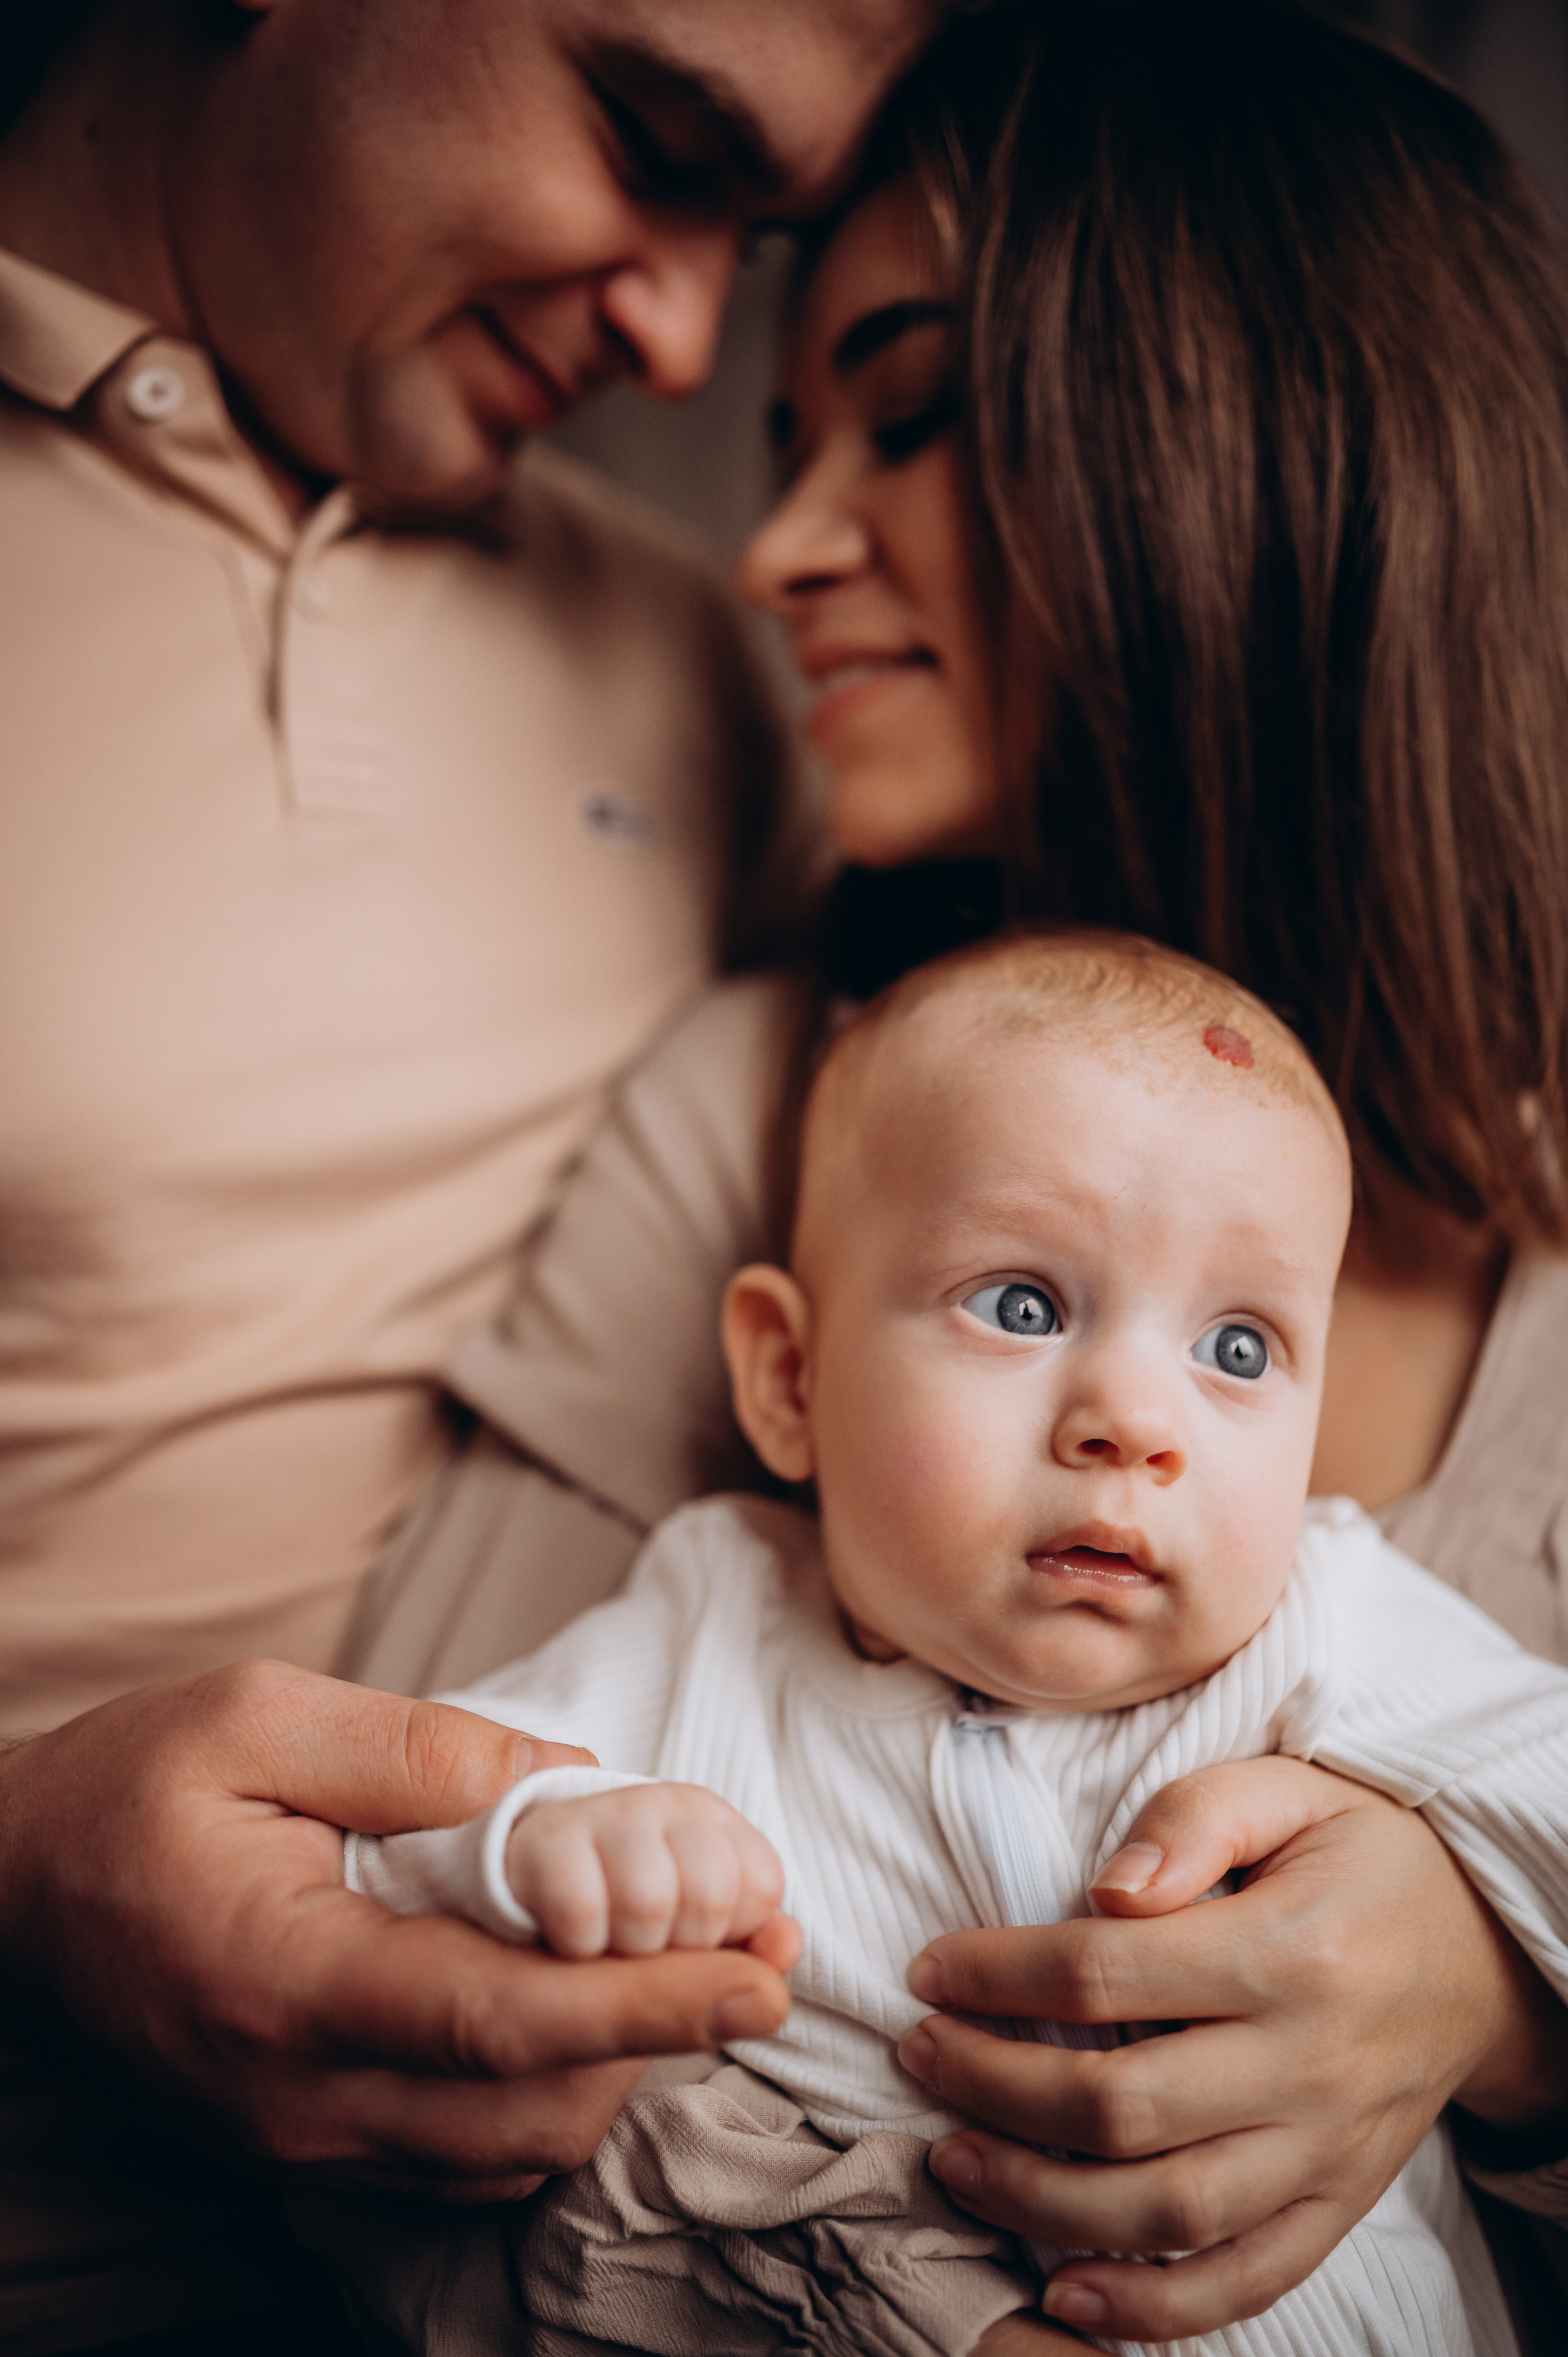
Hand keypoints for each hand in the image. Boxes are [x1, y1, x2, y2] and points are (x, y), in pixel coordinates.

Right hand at [0, 1661, 793, 2197]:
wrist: (12, 1893)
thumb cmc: (129, 1789)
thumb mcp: (255, 1715)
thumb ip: (418, 1749)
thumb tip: (570, 1782)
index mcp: (288, 1979)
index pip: (502, 2021)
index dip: (648, 2005)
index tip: (764, 1973)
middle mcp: (302, 2093)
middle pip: (530, 2106)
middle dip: (671, 2036)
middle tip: (769, 1945)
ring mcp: (303, 2138)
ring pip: (511, 2149)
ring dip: (622, 2069)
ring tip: (706, 1967)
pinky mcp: (309, 2147)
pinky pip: (465, 2161)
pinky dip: (554, 2097)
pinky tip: (596, 2013)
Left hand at [895, 1756, 1567, 2341]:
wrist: (1482, 1952)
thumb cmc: (1359, 1856)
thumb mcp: (1287, 1789)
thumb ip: (1189, 1820)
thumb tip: (1104, 1892)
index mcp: (1289, 1952)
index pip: (1105, 1972)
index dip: (997, 1975)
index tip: (930, 1968)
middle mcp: (1309, 2065)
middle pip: (1119, 2104)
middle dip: (993, 2085)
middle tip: (920, 2056)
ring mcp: (1325, 2150)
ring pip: (1165, 2209)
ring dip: (1040, 2198)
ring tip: (954, 2157)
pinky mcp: (1336, 2205)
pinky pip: (1241, 2281)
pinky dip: (1151, 2306)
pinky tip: (1064, 2289)